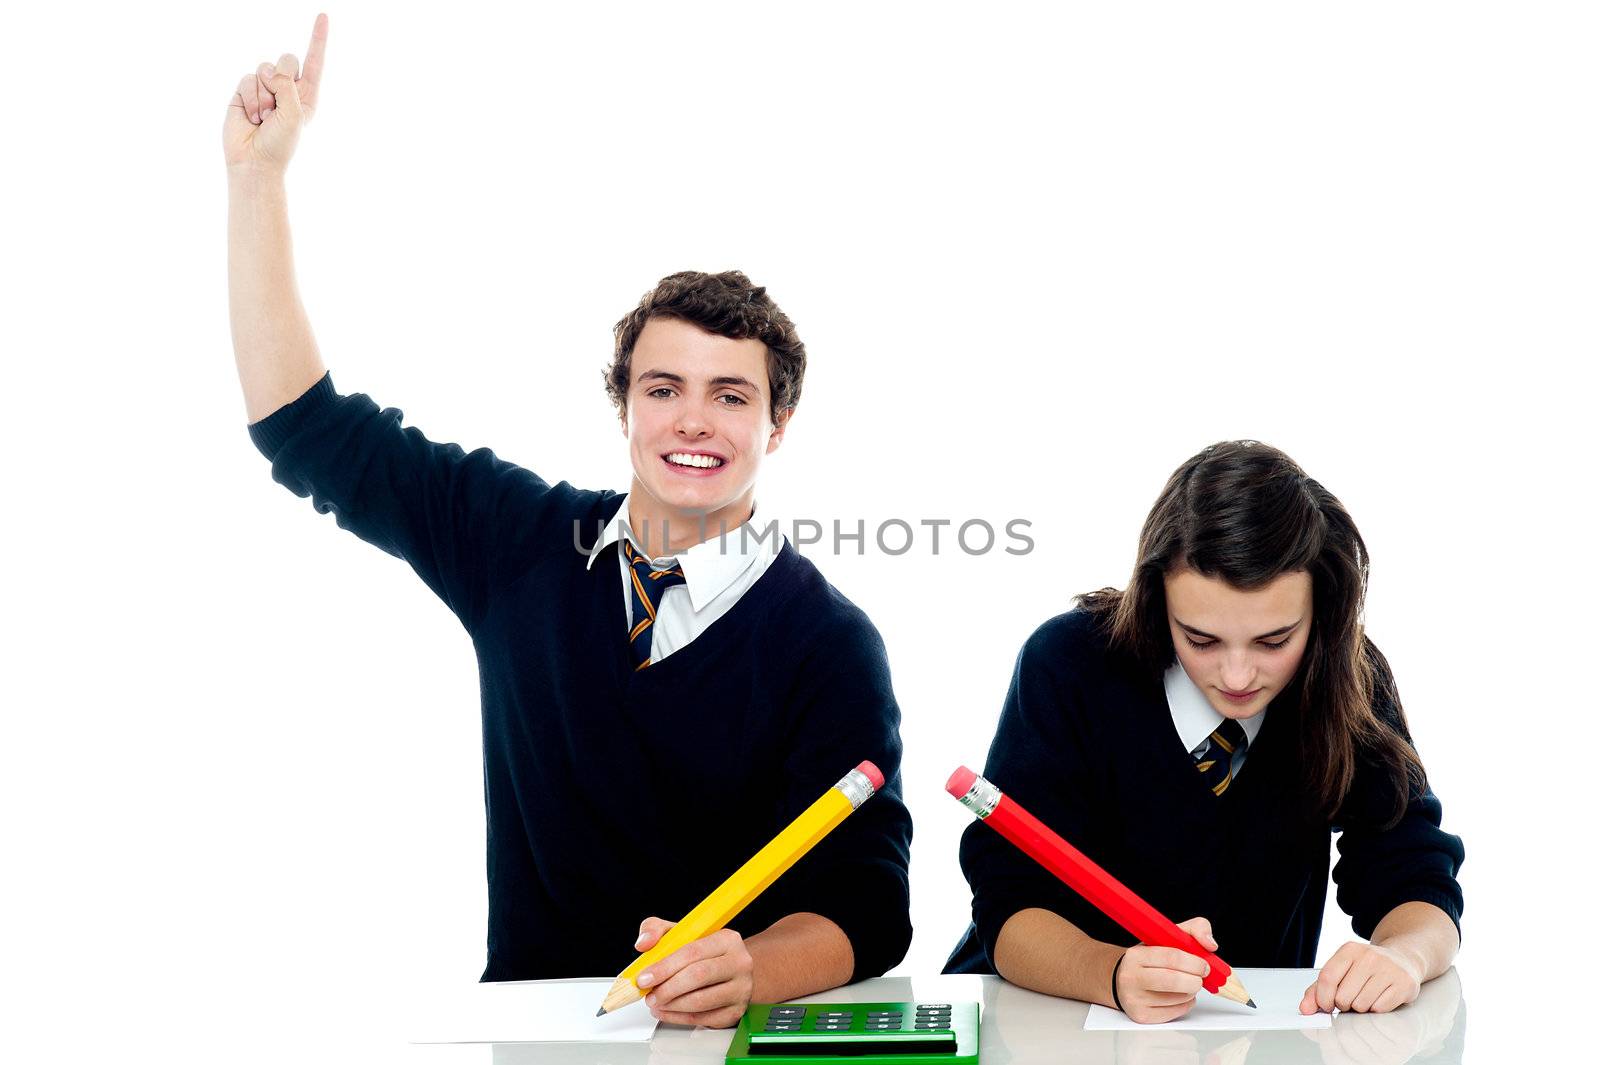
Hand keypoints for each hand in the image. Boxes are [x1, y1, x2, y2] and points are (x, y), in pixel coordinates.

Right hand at [223, 13, 329, 174]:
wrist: (255, 162)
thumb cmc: (281, 144)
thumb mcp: (295, 114)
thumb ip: (288, 86)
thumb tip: (270, 72)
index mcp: (306, 95)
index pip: (313, 62)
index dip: (318, 39)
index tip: (323, 16)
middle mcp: (286, 89)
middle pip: (287, 59)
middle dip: (282, 78)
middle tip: (277, 106)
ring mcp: (264, 89)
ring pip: (264, 69)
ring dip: (264, 95)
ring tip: (264, 118)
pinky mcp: (243, 92)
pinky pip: (247, 79)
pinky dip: (250, 98)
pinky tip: (251, 117)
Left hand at [634, 916, 753, 1028]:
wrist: (730, 971)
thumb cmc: (703, 953)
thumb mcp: (681, 933)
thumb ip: (656, 930)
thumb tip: (643, 942)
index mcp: (727, 939)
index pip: (692, 952)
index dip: (664, 967)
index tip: (644, 978)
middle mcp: (739, 963)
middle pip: (698, 976)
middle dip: (667, 989)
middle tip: (649, 994)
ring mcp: (740, 989)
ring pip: (700, 1002)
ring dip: (671, 1005)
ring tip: (656, 1002)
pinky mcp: (735, 1012)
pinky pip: (702, 1019)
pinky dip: (679, 1018)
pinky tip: (667, 1011)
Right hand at [1114, 917, 1216, 1023]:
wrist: (1123, 979)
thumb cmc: (1150, 958)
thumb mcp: (1167, 937)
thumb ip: (1193, 929)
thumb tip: (1210, 944)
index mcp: (1136, 955)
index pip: (1172, 957)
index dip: (1194, 962)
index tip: (1204, 965)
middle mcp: (1131, 977)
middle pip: (1174, 981)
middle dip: (1195, 980)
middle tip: (1200, 977)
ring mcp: (1135, 999)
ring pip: (1178, 999)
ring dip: (1191, 992)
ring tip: (1186, 984)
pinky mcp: (1142, 1016)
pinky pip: (1175, 1012)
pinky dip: (1185, 1004)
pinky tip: (1179, 995)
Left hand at [1300, 941, 1421, 1015]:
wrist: (1402, 960)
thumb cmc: (1365, 969)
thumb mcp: (1341, 970)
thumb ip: (1318, 989)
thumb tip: (1304, 1009)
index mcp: (1349, 950)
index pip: (1327, 977)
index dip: (1322, 998)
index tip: (1326, 1006)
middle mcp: (1369, 956)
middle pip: (1343, 996)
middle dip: (1343, 1004)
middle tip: (1351, 999)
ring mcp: (1389, 969)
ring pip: (1361, 1005)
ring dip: (1360, 1008)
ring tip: (1366, 997)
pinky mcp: (1404, 984)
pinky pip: (1380, 1009)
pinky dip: (1376, 1009)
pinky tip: (1380, 998)